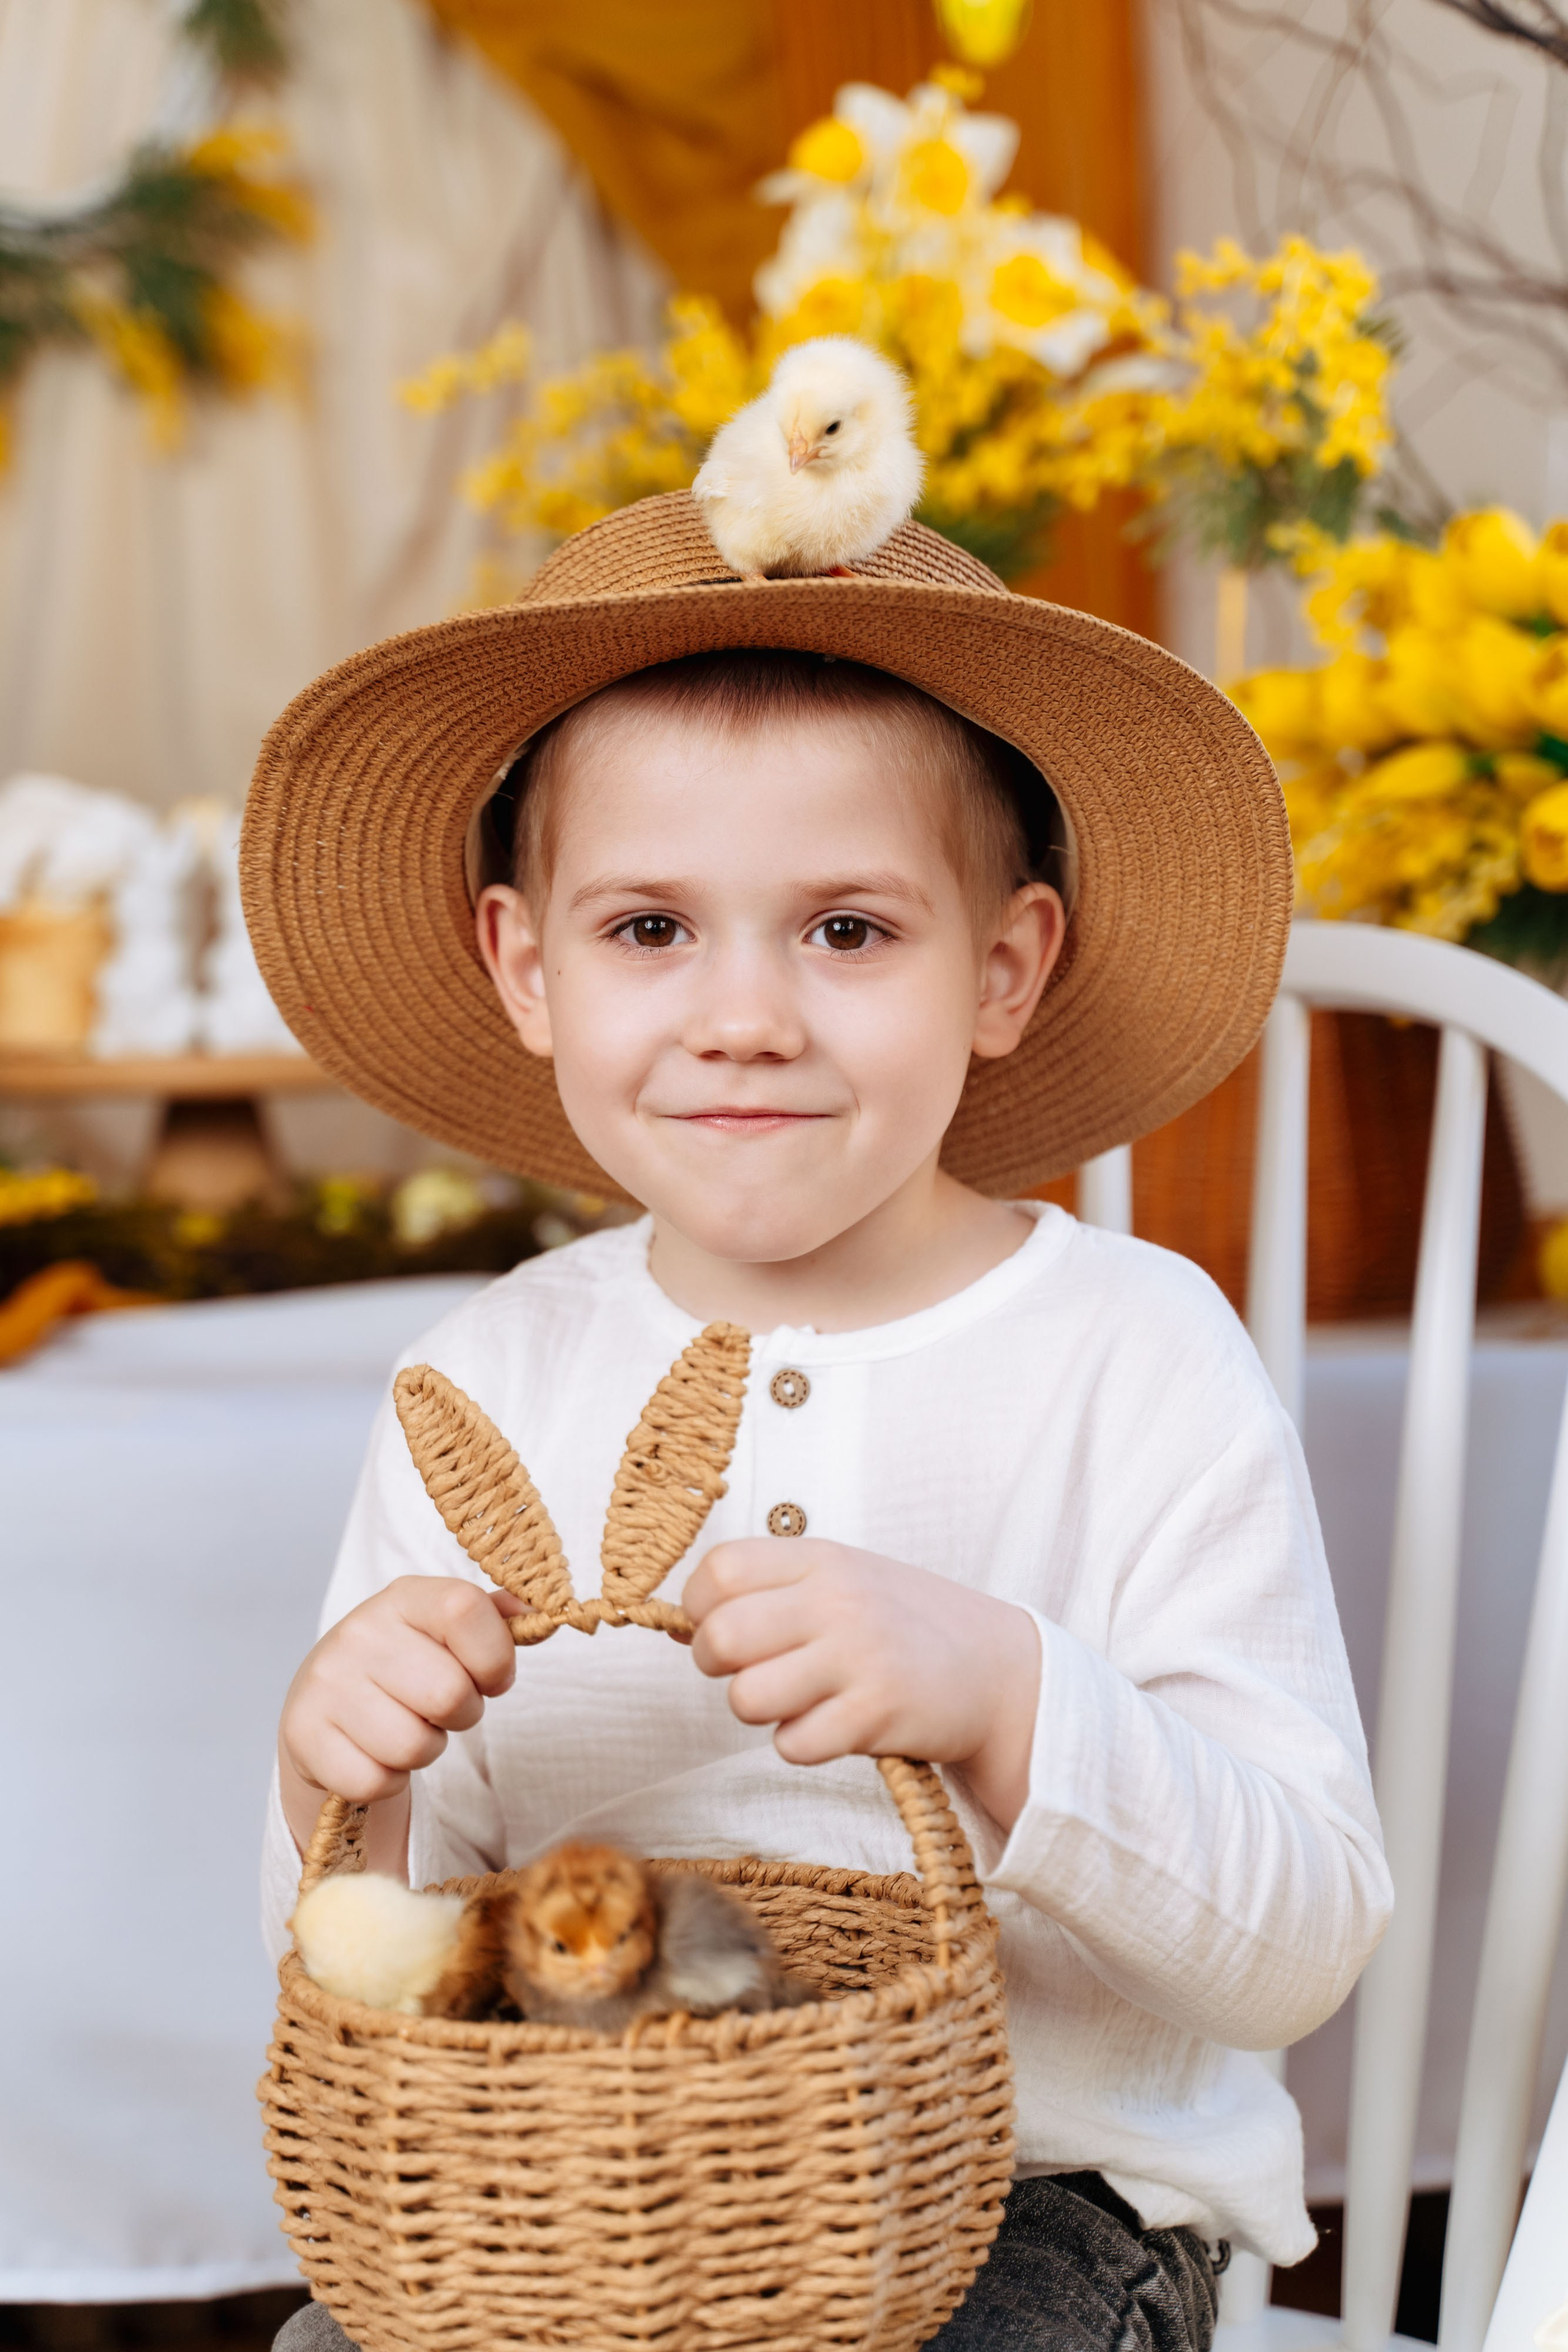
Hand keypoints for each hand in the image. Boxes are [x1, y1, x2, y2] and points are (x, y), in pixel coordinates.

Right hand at [278, 1577, 522, 1869]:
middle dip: (461, 1714)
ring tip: (407, 1726)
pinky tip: (375, 1752)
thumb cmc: (407, 1664)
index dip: (495, 1656)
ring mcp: (327, 1682)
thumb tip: (542, 1614)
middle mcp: (359, 1631)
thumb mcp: (446, 1631)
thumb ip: (496, 1620)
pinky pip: (376, 1780)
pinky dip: (386, 1779)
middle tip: (440, 1709)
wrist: (326, 1700)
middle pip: (449, 1694)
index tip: (491, 1677)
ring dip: (425, 1749)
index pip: (465, 1609)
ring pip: (414, 1745)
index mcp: (404, 1597)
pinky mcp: (303, 1734)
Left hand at [683, 1539, 1040, 1830]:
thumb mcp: (843, 1581)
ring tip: (798, 1700)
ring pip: (747, 1697)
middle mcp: (837, 1601)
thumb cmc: (904, 1626)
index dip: (701, 1606)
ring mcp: (858, 1656)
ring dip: (761, 1710)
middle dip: (718, 1666)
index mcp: (822, 1560)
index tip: (721, 1625)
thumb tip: (686, 1624)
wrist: (999, 1670)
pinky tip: (834, 1726)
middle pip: (721, 1637)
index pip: (719, 1570)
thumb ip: (774, 1591)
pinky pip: (792, 1744)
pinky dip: (802, 1745)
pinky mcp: (877, 1714)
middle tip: (751, 1671)